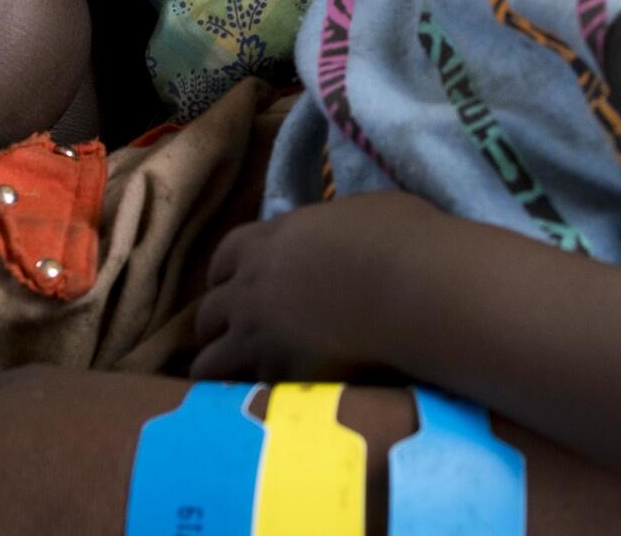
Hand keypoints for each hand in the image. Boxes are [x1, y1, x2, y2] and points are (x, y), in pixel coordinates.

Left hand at [191, 190, 447, 382]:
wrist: (413, 289)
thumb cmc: (400, 240)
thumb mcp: (357, 216)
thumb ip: (328, 232)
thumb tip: (339, 240)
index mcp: (270, 240)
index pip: (225, 256)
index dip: (226, 274)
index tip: (233, 286)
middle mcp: (252, 287)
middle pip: (207, 313)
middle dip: (214, 327)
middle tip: (230, 339)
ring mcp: (260, 335)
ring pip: (212, 361)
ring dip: (219, 369)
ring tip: (228, 384)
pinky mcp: (281, 376)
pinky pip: (252, 391)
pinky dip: (256, 397)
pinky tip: (268, 404)